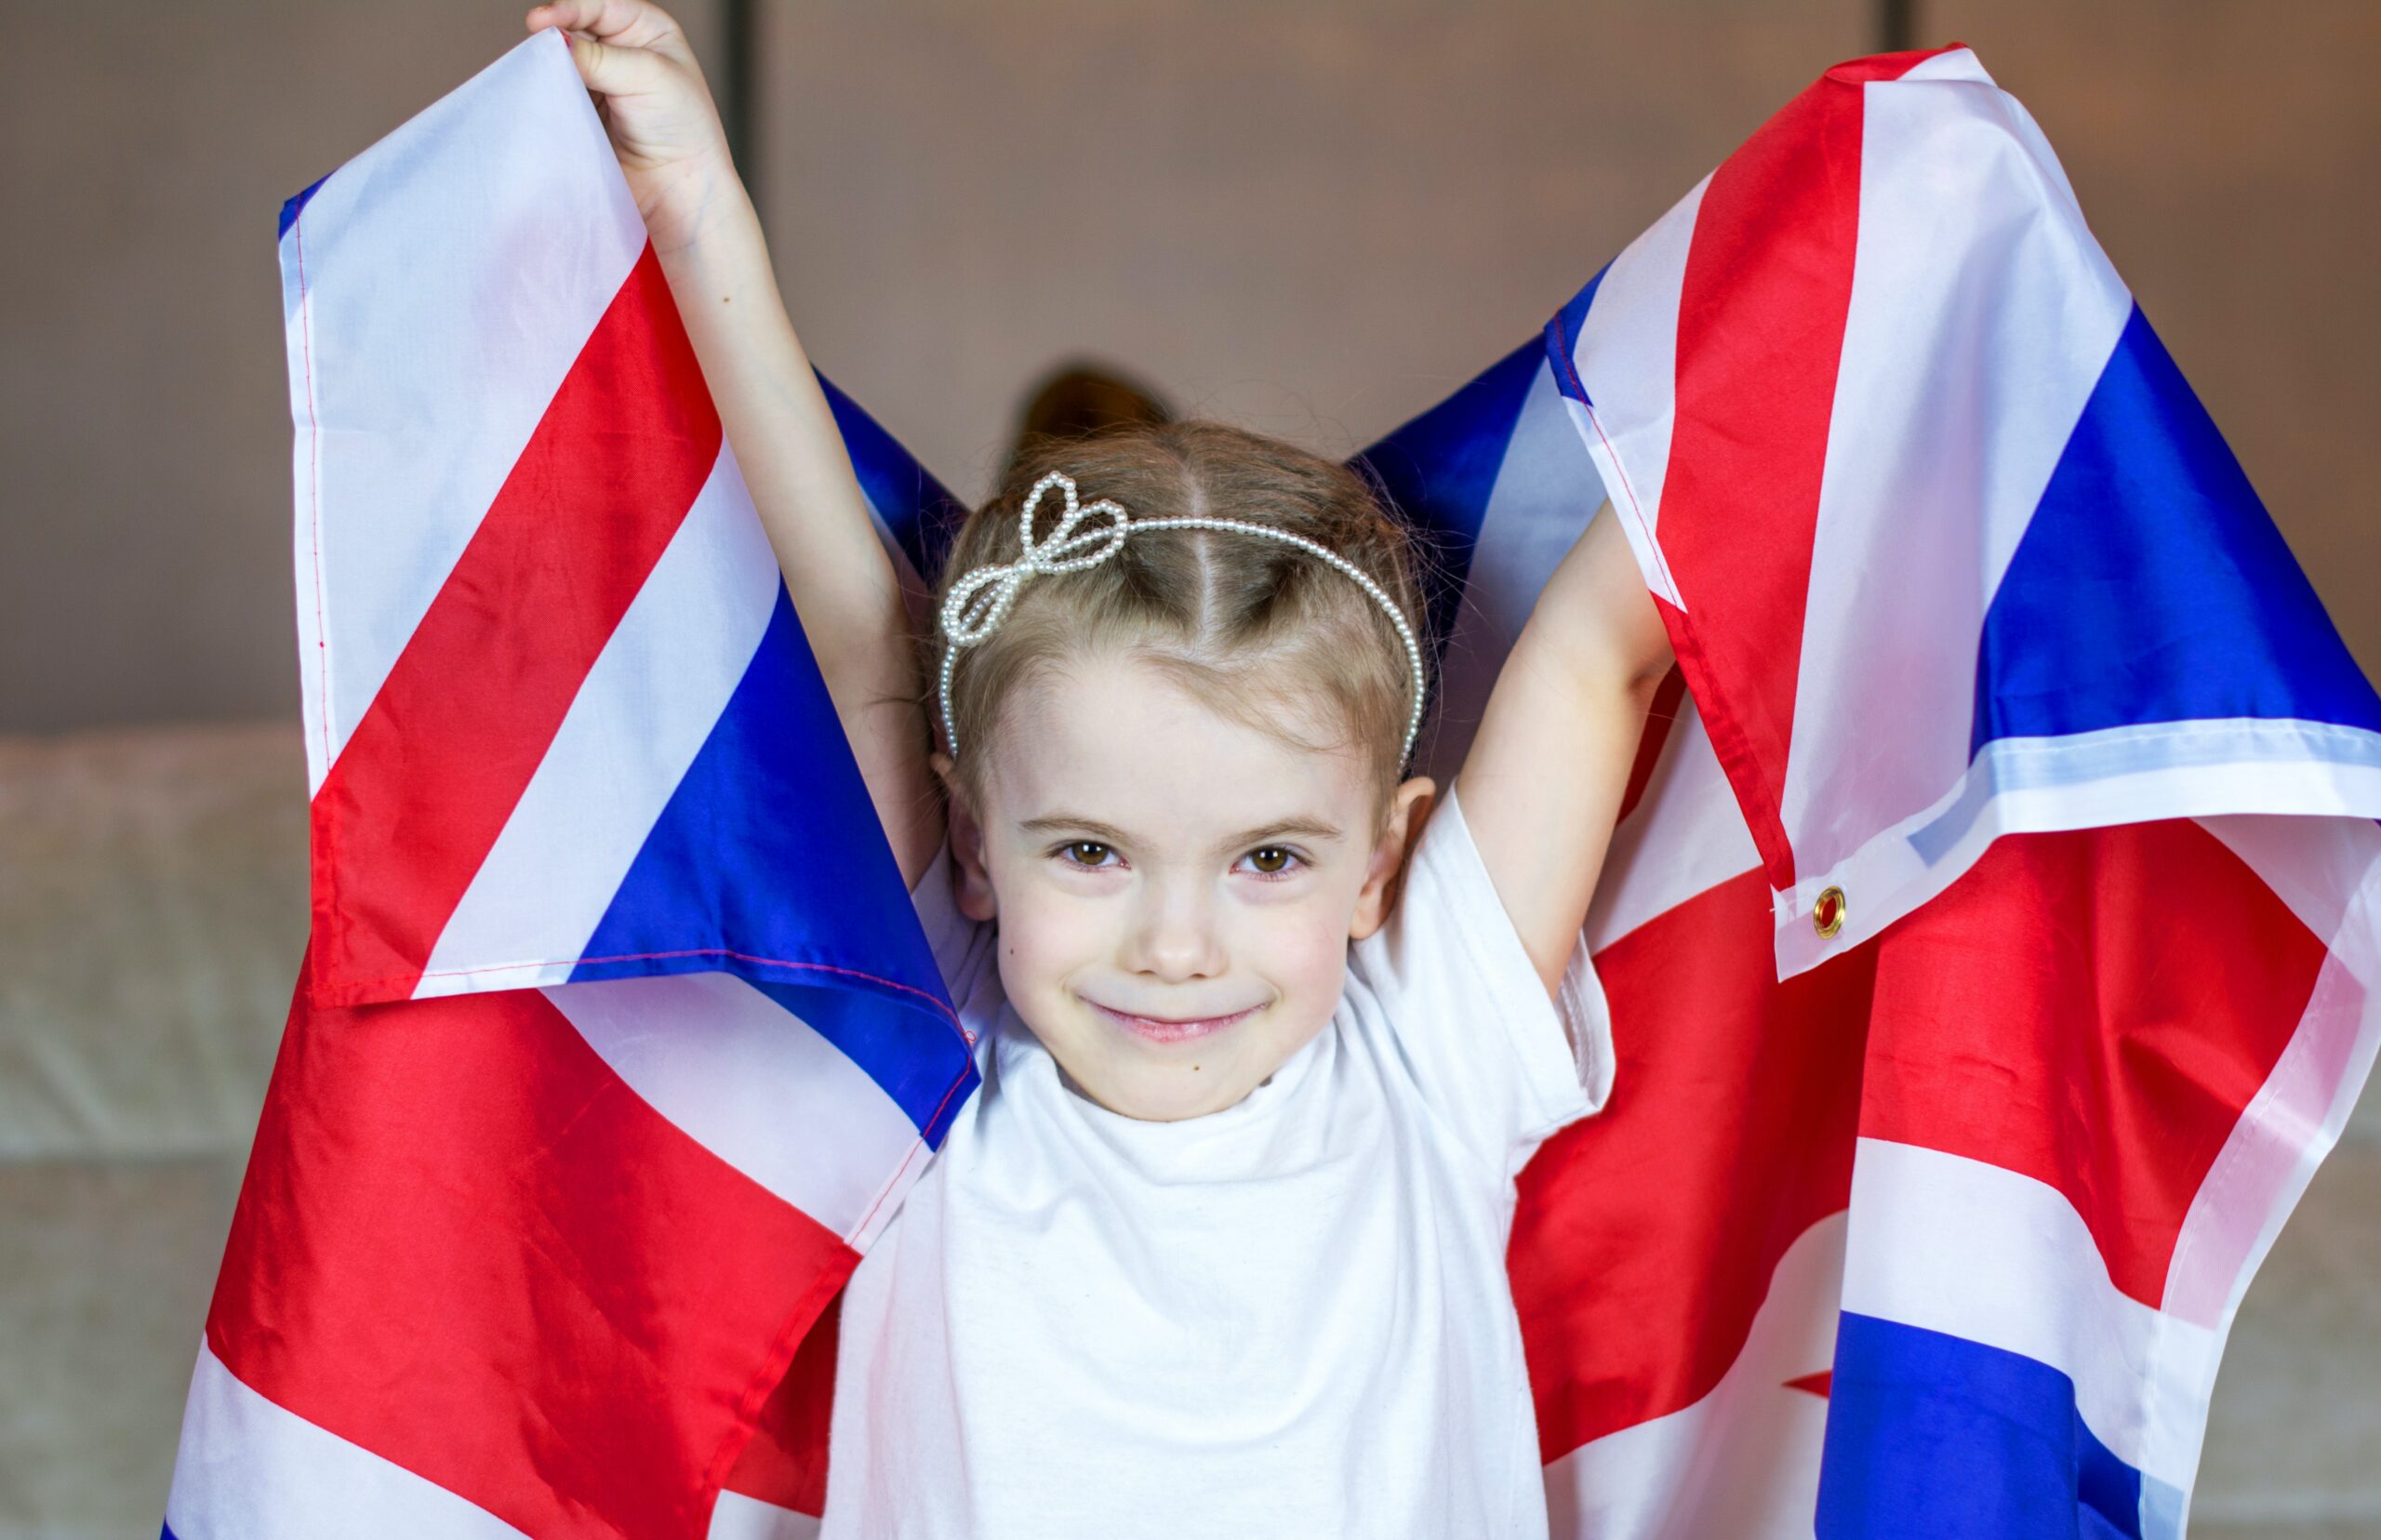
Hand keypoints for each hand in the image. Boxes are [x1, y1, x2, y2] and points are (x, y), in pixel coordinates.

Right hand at [526, 0, 740, 248]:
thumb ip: (598, 56)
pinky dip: (548, 93)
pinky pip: (556, 93)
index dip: (568, 8)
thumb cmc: (681, 128)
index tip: (541, 22)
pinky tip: (543, 97)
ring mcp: (600, 81)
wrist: (678, 190)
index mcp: (647, 29)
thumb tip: (554, 41)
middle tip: (537, 50)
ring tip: (542, 77)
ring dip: (549, 68)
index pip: (598, 4)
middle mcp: (622, 50)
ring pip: (561, 62)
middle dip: (555, 38)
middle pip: (574, 29)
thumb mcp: (646, 77)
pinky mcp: (582, 111)